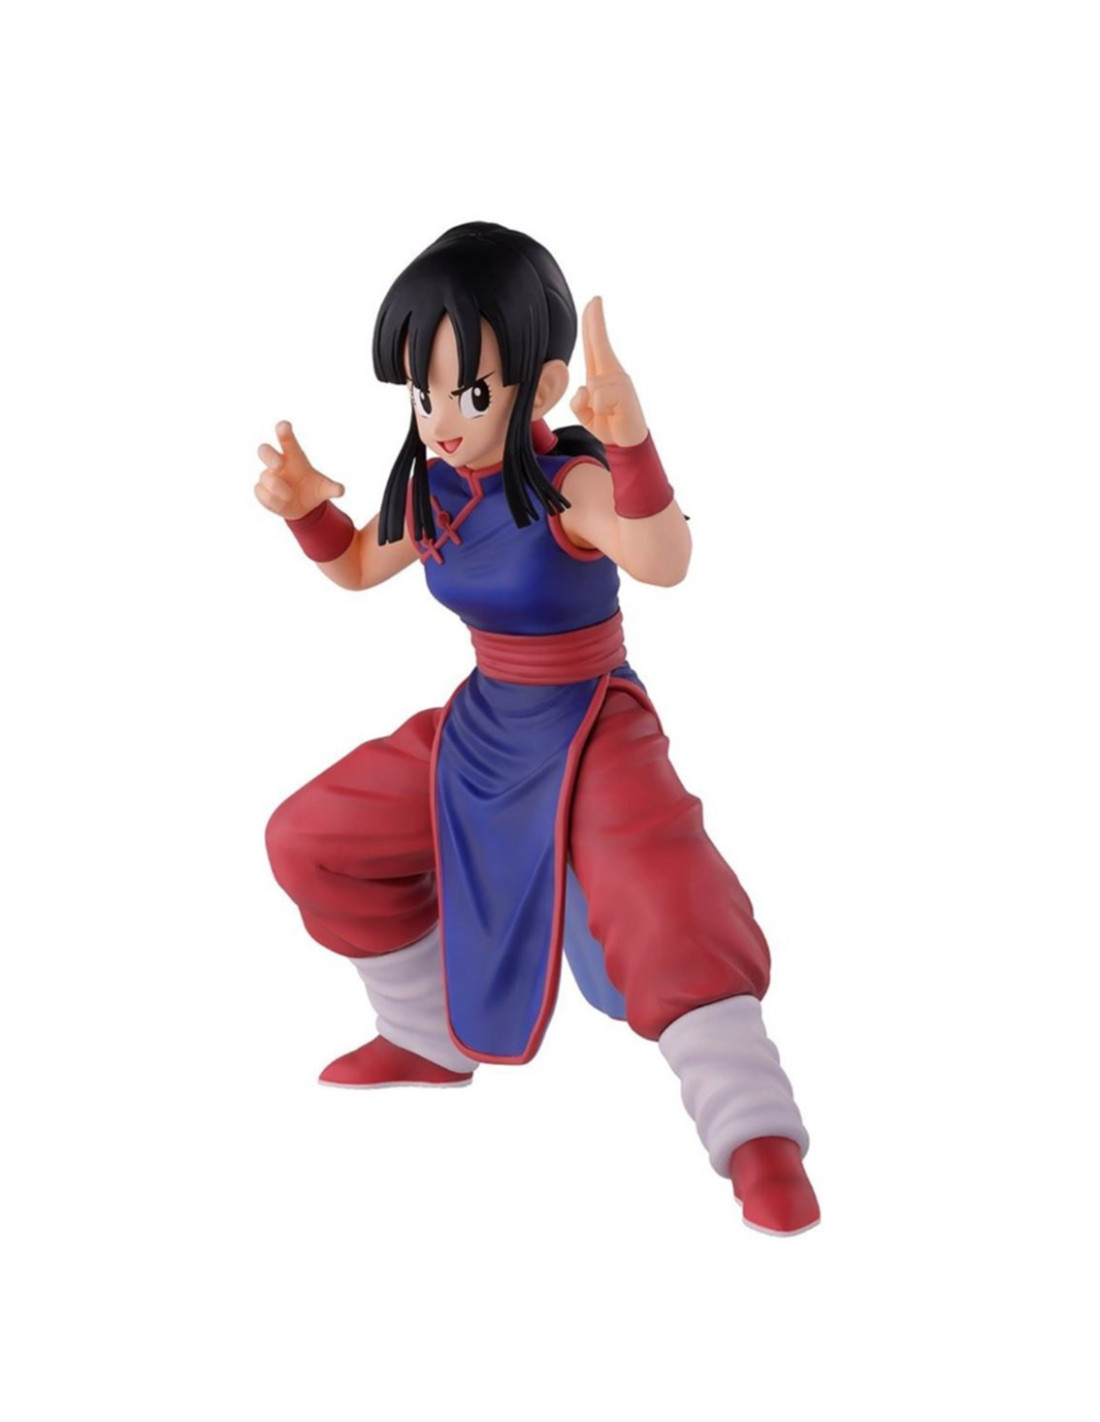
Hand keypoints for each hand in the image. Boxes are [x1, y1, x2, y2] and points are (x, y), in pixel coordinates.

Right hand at [254, 421, 344, 520]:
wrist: (304, 508)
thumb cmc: (314, 490)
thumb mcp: (325, 489)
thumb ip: (332, 488)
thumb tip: (341, 490)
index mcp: (294, 457)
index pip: (287, 439)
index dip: (283, 430)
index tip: (284, 426)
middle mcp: (278, 463)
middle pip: (264, 450)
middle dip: (269, 456)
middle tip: (279, 466)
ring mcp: (268, 476)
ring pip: (264, 476)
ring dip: (277, 487)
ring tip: (290, 496)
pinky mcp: (262, 490)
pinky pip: (261, 491)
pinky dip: (272, 499)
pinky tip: (283, 502)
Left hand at [569, 297, 647, 447]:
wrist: (626, 442)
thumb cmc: (607, 424)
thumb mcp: (586, 413)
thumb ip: (579, 401)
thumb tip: (584, 390)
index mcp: (601, 374)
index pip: (594, 344)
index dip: (593, 323)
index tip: (593, 302)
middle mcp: (612, 373)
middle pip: (599, 344)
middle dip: (595, 321)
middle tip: (594, 299)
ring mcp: (620, 382)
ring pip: (592, 385)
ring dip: (592, 406)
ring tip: (606, 414)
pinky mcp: (625, 394)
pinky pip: (599, 399)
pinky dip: (599, 412)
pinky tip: (612, 415)